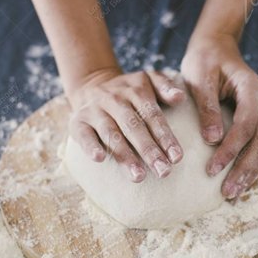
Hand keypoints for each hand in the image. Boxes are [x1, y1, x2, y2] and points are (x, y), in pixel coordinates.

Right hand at [68, 69, 186, 181]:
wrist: (92, 84)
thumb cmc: (130, 92)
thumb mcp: (149, 80)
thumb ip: (166, 87)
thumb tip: (180, 97)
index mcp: (136, 90)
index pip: (153, 115)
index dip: (165, 137)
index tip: (177, 158)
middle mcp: (115, 99)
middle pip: (134, 126)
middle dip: (149, 151)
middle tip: (163, 172)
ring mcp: (95, 110)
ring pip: (111, 134)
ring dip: (125, 156)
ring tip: (139, 177)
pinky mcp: (78, 122)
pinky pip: (83, 135)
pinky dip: (90, 146)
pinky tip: (100, 159)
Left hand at [181, 33, 257, 198]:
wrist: (216, 47)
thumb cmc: (204, 60)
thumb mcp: (199, 78)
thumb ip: (207, 107)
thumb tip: (212, 140)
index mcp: (252, 87)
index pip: (246, 124)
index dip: (231, 148)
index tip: (211, 168)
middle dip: (245, 168)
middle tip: (227, 191)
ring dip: (251, 171)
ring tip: (233, 194)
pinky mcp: (257, 119)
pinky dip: (251, 164)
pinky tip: (240, 183)